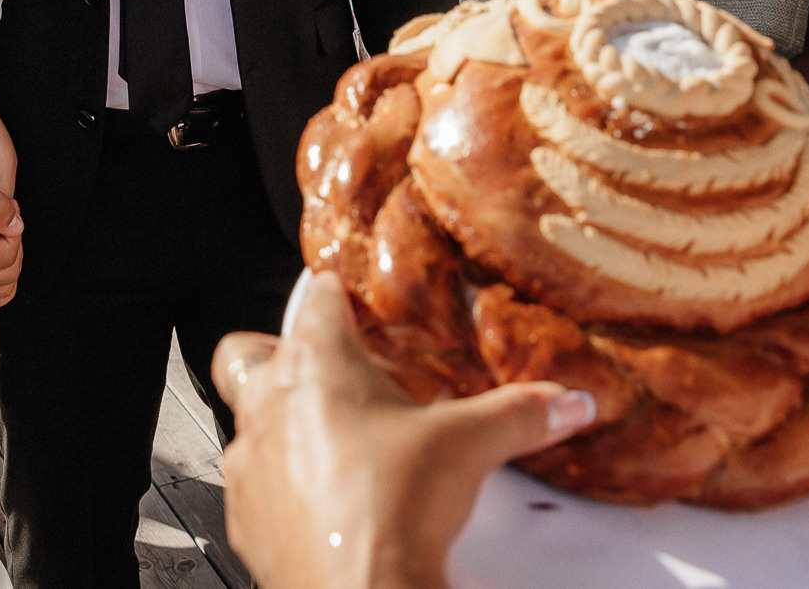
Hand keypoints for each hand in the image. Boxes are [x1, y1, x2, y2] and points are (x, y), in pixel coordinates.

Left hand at [213, 272, 596, 588]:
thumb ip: (519, 413)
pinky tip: (318, 498)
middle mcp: (268, 404)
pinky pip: (251, 483)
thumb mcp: (469, 446)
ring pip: (245, 418)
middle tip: (323, 368)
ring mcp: (248, 462)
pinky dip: (278, 483)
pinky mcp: (244, 516)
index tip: (355, 298)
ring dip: (280, 421)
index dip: (340, 293)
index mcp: (315, 364)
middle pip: (250, 349)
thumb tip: (564, 400)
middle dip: (278, 350)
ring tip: (331, 439)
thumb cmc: (391, 510)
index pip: (319, 297)